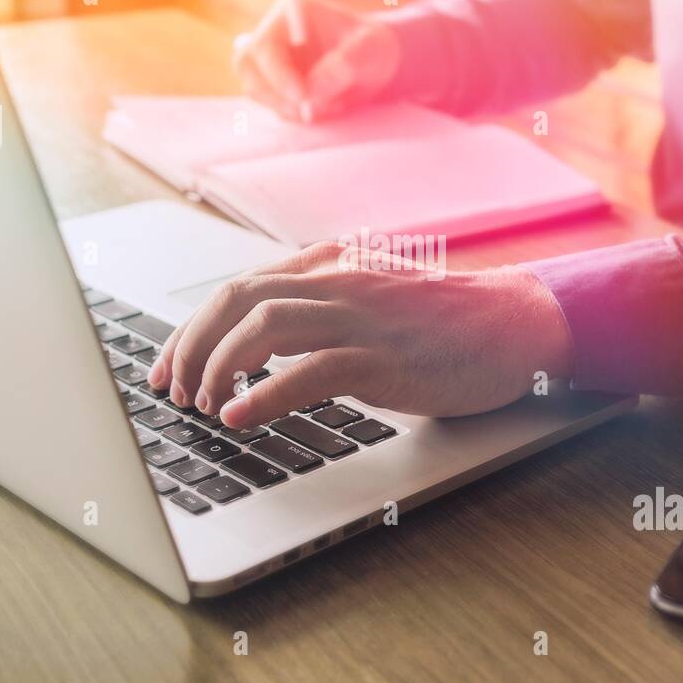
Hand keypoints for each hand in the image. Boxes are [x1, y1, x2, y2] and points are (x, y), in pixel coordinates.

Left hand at [146, 242, 574, 428]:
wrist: (515, 323)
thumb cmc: (444, 321)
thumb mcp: (370, 301)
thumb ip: (319, 309)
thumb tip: (258, 344)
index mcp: (329, 267)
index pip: (239, 287)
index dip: (192, 328)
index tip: (167, 366)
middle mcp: (338, 282)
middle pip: (238, 299)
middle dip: (191, 345)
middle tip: (171, 389)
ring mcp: (362, 317)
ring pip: (264, 326)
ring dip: (218, 366)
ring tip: (202, 403)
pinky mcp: (385, 357)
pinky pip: (309, 370)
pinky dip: (263, 393)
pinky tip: (238, 415)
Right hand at [232, 0, 399, 122]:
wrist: (373, 64)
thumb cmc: (373, 47)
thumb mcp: (373, 48)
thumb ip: (348, 62)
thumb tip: (314, 89)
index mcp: (291, 14)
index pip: (266, 46)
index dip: (277, 74)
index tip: (303, 96)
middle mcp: (272, 35)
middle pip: (248, 68)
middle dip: (275, 96)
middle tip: (309, 113)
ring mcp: (268, 62)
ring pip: (255, 90)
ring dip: (285, 107)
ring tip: (328, 107)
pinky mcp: (273, 85)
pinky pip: (271, 105)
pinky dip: (293, 114)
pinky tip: (323, 108)